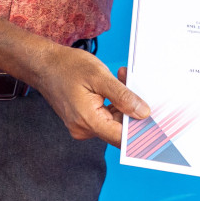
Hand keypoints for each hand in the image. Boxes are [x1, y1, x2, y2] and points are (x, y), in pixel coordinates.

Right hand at [28, 44, 148, 145]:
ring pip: (113, 120)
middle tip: (135, 84)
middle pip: (119, 128)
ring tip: (122, 78)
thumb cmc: (67, 67)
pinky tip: (115, 84)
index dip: (140, 130)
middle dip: (132, 108)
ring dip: (123, 102)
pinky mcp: (83, 119)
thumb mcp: (99, 77)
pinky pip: (105, 115)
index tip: (155, 120)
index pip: (121, 137)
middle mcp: (84, 129)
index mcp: (88, 121)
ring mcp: (82, 125)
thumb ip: (122, 97)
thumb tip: (143, 113)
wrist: (44, 64)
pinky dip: (113, 102)